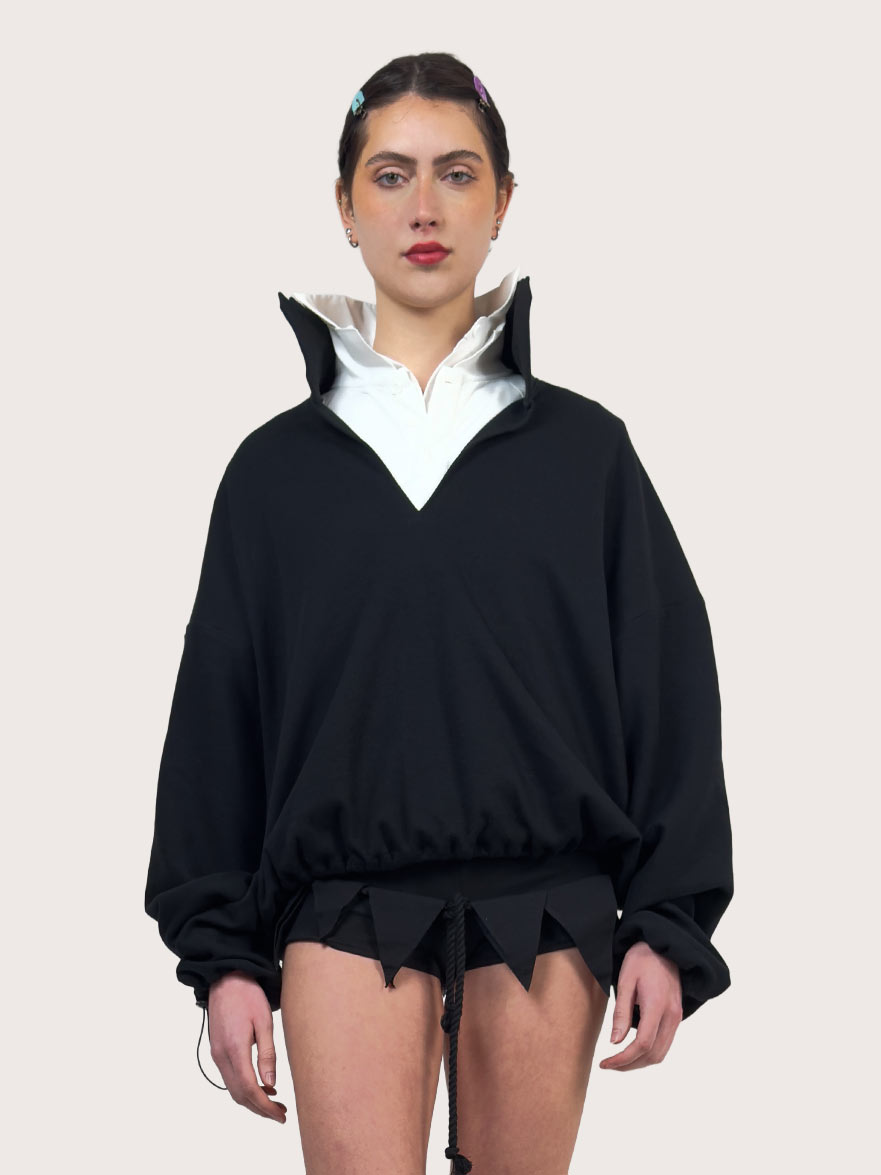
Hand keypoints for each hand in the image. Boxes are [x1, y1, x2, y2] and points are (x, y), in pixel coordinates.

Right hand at [207, 970, 287, 1122]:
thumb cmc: (248, 995)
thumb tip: (271, 1085)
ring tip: (274, 1102)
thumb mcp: (264, 1021)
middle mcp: (221, 1056)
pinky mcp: (217, 1050)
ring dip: (252, 1100)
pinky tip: (261, 1084)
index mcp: (234, 1049)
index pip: (249, 1089)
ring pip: (233, 1089)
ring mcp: (217, 1054)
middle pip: (239, 1095)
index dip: (265, 1106)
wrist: (225, 978)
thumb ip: (267, 1054)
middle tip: (281, 1113)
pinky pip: (230, 1077)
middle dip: (260, 1109)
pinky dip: (244, 1087)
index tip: (280, 1115)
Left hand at [598, 942, 682, 1070]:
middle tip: (608, 1065)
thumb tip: (615, 1042)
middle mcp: (672, 1015)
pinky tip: (633, 1050)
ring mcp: (677, 1017)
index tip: (605, 1063)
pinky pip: (665, 1044)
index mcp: (657, 1005)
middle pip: (653, 1055)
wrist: (664, 946)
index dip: (623, 1059)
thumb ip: (621, 1012)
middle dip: (630, 1065)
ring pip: (661, 1053)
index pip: (642, 1044)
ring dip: (640, 1062)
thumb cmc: (641, 959)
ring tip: (619, 1061)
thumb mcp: (625, 980)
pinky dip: (649, 1053)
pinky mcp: (676, 1016)